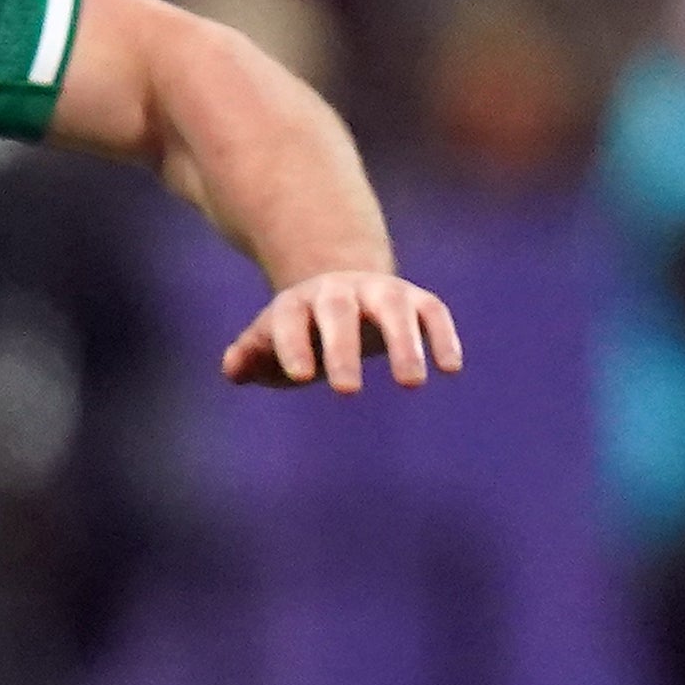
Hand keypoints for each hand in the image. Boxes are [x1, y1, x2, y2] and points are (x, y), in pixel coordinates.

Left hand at [221, 269, 461, 392]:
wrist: (340, 292)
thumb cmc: (298, 333)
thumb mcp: (267, 343)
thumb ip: (248, 356)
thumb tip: (234, 370)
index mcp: (296, 304)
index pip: (290, 321)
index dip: (292, 346)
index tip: (300, 377)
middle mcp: (338, 291)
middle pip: (339, 311)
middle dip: (342, 348)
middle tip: (346, 392)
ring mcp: (380, 291)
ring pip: (393, 308)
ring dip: (403, 343)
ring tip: (410, 384)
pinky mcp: (416, 300)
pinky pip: (433, 312)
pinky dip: (441, 336)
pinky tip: (450, 368)